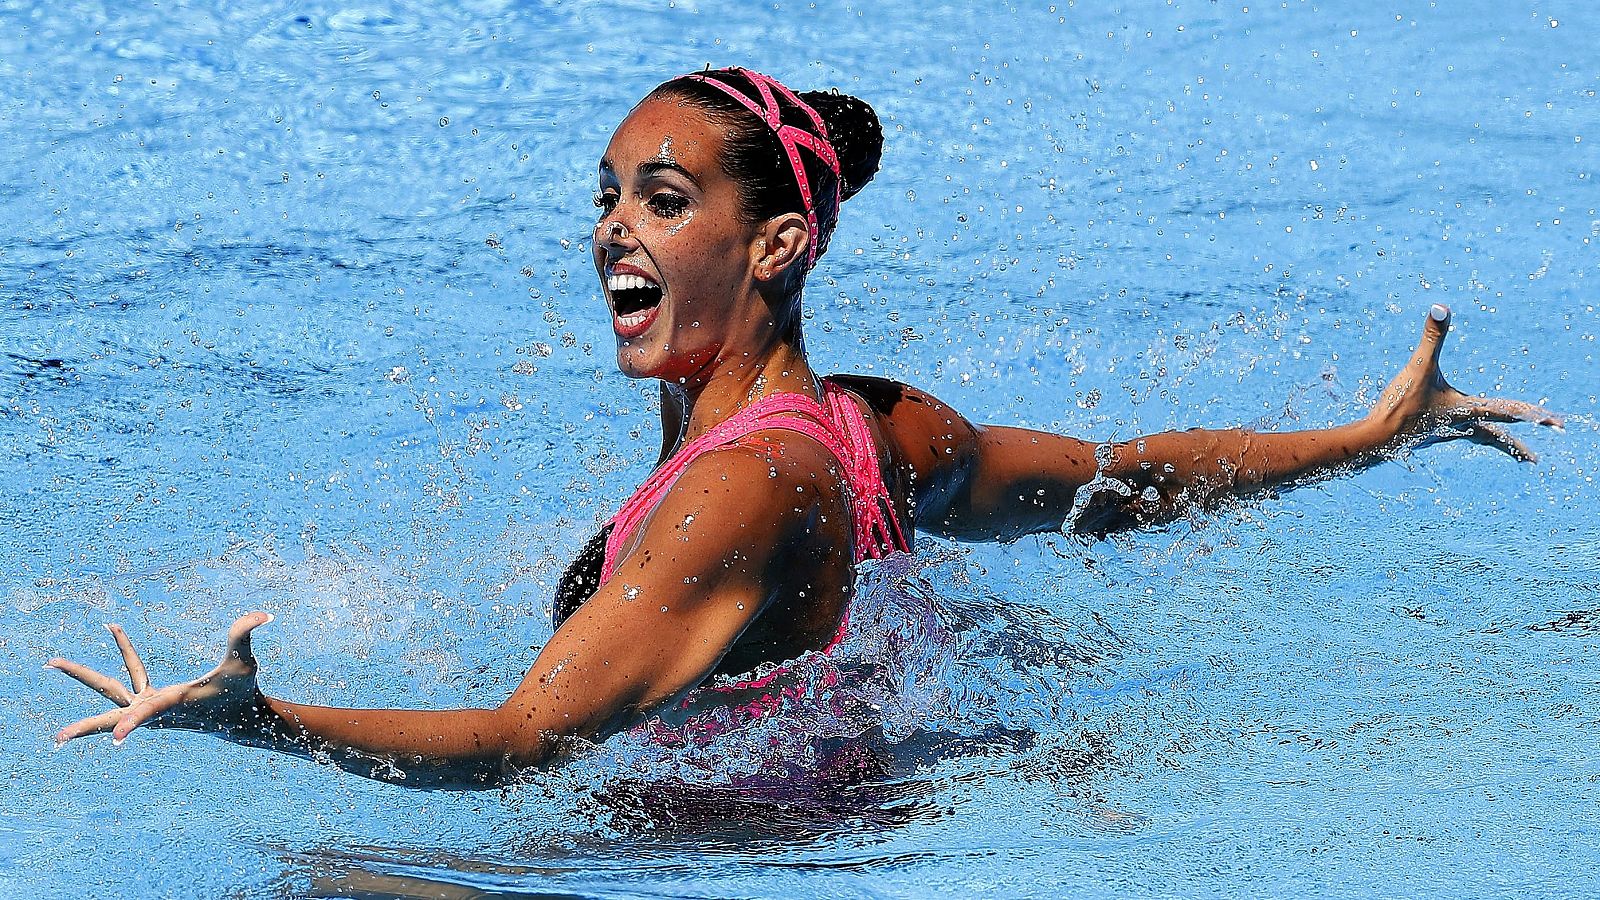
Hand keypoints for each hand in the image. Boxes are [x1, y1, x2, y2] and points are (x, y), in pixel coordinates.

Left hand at [46, 612, 274, 746]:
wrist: (240, 716)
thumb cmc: (241, 689)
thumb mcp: (244, 662)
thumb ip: (245, 636)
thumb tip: (263, 614)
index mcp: (172, 703)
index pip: (148, 713)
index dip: (134, 723)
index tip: (117, 740)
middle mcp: (153, 708)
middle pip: (111, 715)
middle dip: (83, 728)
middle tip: (56, 740)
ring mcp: (149, 704)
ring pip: (108, 692)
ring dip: (82, 674)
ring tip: (53, 661)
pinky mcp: (151, 699)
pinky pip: (128, 675)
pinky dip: (124, 652)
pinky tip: (116, 630)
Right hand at [1370, 304, 1562, 461]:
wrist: (1374, 440)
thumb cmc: (1399, 405)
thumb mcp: (1418, 367)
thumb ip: (1431, 337)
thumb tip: (1440, 307)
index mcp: (1465, 409)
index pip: (1507, 411)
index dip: (1533, 414)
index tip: (1555, 423)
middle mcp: (1460, 425)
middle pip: (1496, 437)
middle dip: (1517, 446)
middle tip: (1535, 459)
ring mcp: (1445, 433)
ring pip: (1478, 438)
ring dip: (1496, 444)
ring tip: (1509, 454)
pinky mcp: (1429, 436)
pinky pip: (1458, 436)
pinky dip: (1470, 436)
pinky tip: (1461, 432)